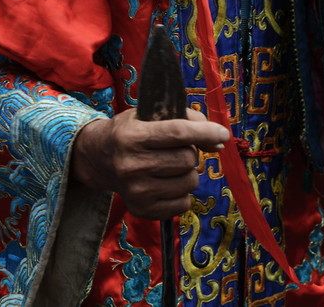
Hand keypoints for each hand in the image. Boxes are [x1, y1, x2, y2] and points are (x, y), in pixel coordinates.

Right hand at [71, 107, 228, 219]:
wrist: (99, 158)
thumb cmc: (131, 129)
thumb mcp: (150, 113)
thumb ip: (185, 120)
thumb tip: (219, 142)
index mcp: (133, 135)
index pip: (177, 133)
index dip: (205, 132)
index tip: (224, 134)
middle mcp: (132, 165)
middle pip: (187, 159)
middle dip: (191, 151)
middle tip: (179, 149)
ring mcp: (136, 191)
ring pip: (189, 182)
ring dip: (189, 172)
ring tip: (173, 165)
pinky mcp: (141, 210)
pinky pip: (183, 203)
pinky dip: (183, 192)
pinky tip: (168, 182)